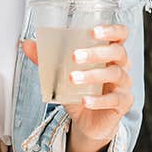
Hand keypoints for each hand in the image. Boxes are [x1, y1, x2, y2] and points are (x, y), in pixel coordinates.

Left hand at [22, 25, 132, 151]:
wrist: (89, 122)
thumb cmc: (81, 91)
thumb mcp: (64, 74)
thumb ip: (48, 59)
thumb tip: (27, 44)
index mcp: (110, 52)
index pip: (120, 34)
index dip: (111, 30)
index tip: (93, 31)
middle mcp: (121, 65)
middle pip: (117, 52)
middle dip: (96, 52)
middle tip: (74, 56)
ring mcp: (124, 84)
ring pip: (115, 74)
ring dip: (92, 75)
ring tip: (73, 78)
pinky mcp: (123, 103)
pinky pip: (114, 99)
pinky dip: (98, 100)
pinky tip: (84, 101)